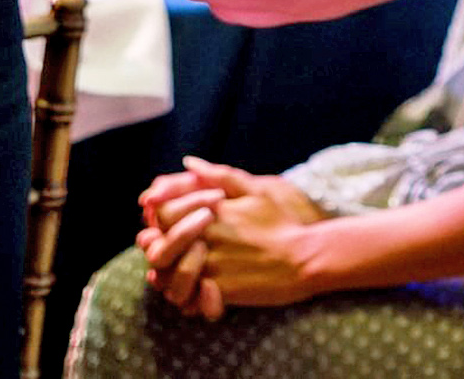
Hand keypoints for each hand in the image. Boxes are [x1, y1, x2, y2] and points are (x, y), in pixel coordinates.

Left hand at [139, 157, 328, 313]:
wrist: (305, 258)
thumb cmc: (281, 223)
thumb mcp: (255, 191)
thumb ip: (219, 175)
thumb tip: (189, 162)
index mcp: (211, 211)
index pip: (162, 214)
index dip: (160, 221)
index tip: (167, 227)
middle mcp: (206, 237)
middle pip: (159, 245)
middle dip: (159, 250)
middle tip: (169, 254)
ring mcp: (211, 265)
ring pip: (168, 276)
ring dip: (169, 278)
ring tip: (181, 276)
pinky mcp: (220, 291)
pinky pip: (188, 300)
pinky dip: (188, 299)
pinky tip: (197, 293)